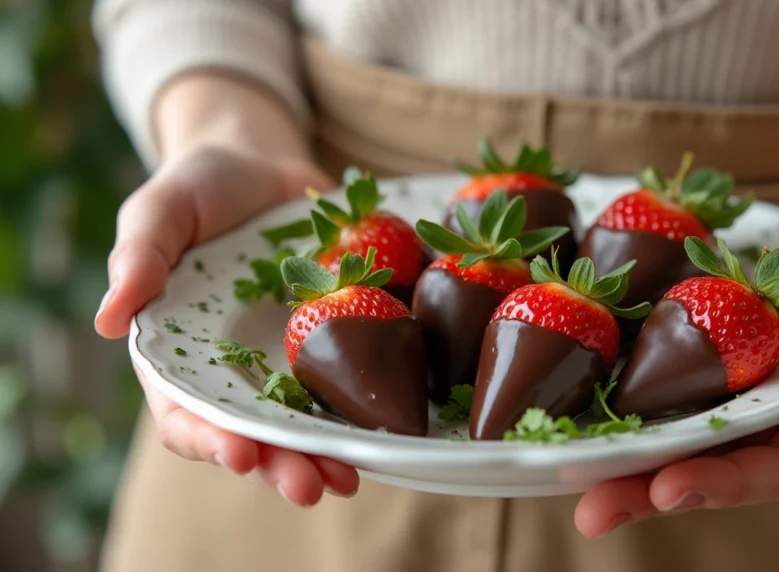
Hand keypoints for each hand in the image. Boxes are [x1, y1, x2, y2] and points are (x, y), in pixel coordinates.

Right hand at [96, 143, 359, 505]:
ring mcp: (287, 357)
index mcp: (182, 352)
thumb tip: (107, 321)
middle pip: (254, 431)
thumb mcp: (159, 212)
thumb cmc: (198, 189)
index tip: (237, 454)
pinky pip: (348, 381)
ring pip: (304, 421)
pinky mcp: (333, 339)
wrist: (262, 163)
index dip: (208, 438)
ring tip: (347, 479)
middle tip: (308, 486)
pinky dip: (363, 409)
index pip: (186, 411)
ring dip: (324, 455)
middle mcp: (236, 368)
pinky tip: (385, 433)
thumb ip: (138, 259)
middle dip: (279, 463)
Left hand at [575, 169, 778, 537]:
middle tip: (591, 507)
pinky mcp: (741, 358)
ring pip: (698, 433)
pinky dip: (647, 399)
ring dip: (638, 457)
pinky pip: (692, 385)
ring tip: (573, 475)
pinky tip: (594, 403)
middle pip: (726, 464)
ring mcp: (767, 389)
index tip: (670, 487)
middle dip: (657, 487)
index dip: (728, 481)